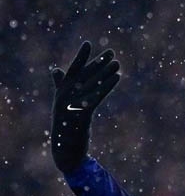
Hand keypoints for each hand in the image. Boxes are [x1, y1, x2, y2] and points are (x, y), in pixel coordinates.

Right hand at [51, 41, 119, 172]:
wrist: (65, 151)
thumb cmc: (66, 128)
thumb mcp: (63, 106)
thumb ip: (60, 85)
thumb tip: (55, 69)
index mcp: (61, 92)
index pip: (72, 70)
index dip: (81, 57)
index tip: (89, 43)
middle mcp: (65, 96)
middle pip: (85, 75)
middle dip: (99, 63)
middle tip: (112, 52)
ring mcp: (72, 105)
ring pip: (93, 85)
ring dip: (106, 73)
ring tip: (118, 63)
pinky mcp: (82, 115)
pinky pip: (97, 97)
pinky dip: (107, 86)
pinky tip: (117, 78)